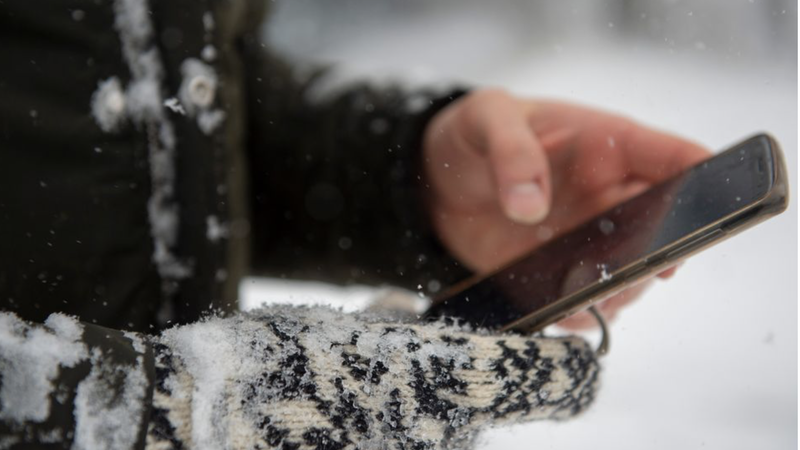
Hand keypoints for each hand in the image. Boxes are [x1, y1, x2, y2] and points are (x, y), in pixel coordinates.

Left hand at [422, 89, 709, 326]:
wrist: (436, 180)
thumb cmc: (473, 134)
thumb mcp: (485, 117)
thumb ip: (510, 149)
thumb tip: (529, 205)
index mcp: (609, 146)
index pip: (678, 160)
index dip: (702, 186)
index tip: (697, 214)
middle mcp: (610, 197)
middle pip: (665, 231)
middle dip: (658, 255)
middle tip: (630, 270)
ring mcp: (588, 240)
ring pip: (631, 275)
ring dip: (620, 291)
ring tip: (588, 295)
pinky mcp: (559, 273)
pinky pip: (585, 302)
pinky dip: (579, 314)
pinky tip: (560, 312)